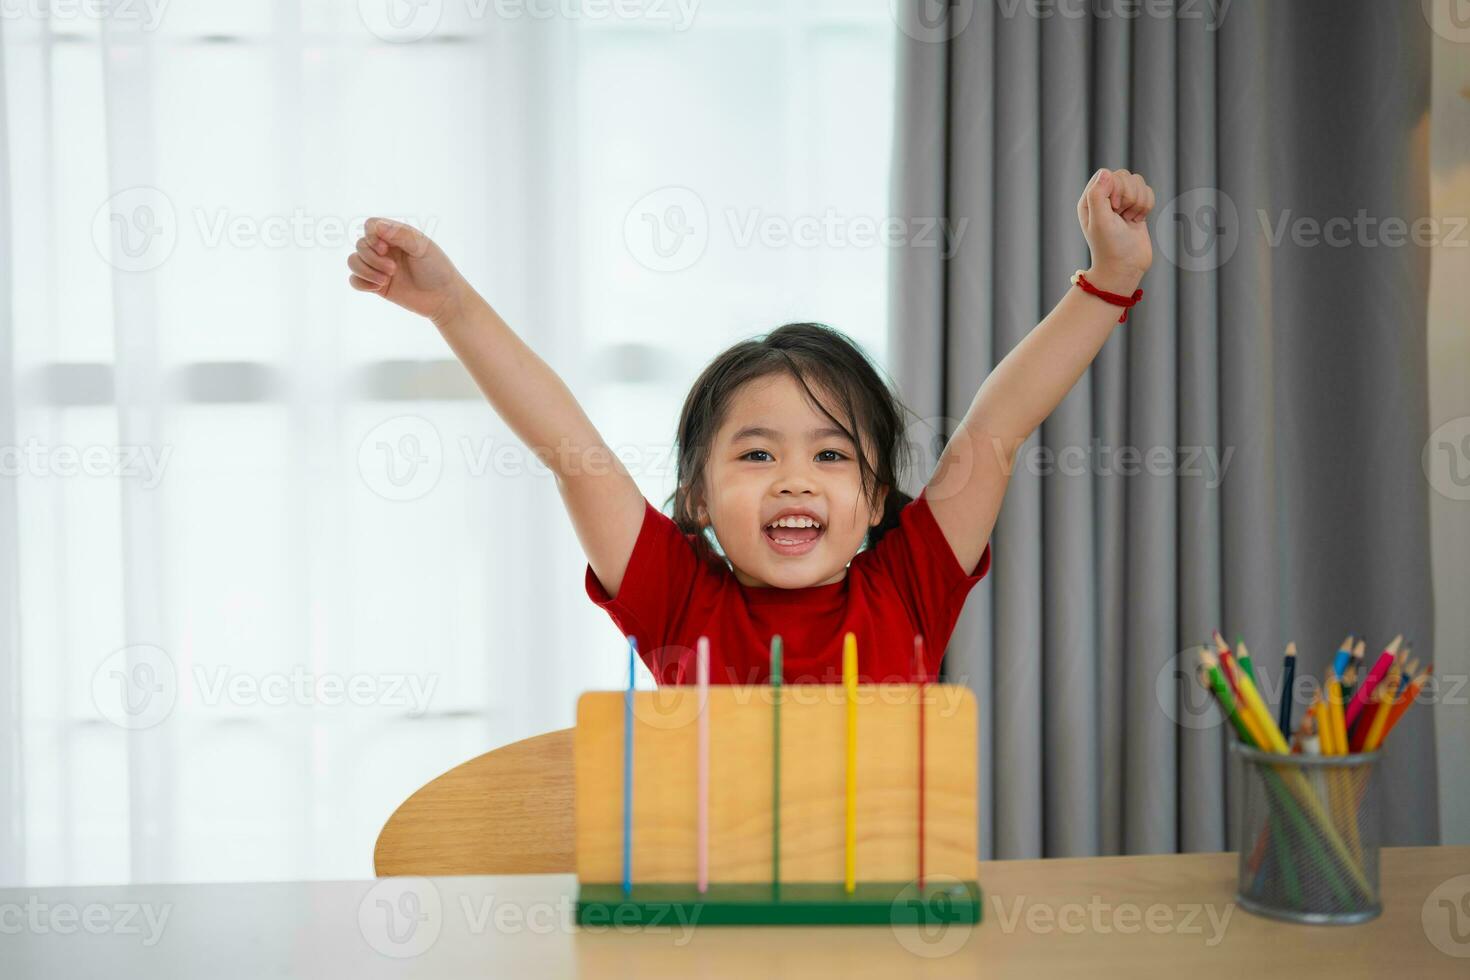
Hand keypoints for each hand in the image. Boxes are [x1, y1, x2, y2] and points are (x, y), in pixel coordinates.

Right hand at [347, 217, 469, 325]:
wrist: (443, 298)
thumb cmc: (437, 269)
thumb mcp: (423, 248)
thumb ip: (401, 234)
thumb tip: (376, 226)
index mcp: (396, 236)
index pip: (371, 225)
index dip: (371, 236)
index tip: (385, 249)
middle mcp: (385, 250)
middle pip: (360, 245)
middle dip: (372, 258)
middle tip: (393, 270)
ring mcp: (379, 267)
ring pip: (353, 262)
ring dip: (365, 271)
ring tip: (385, 280)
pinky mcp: (377, 285)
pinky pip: (354, 280)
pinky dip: (361, 282)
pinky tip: (377, 288)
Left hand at [1076, 168, 1153, 288]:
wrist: (1125, 267)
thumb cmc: (1109, 247)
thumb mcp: (1100, 221)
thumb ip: (1098, 195)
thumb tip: (1106, 172)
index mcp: (1089, 200)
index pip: (1106, 174)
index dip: (1115, 187)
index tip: (1114, 208)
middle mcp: (1104, 198)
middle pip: (1124, 176)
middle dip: (1128, 196)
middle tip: (1121, 217)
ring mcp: (1121, 202)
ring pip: (1138, 182)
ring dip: (1138, 202)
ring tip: (1129, 220)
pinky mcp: (1136, 207)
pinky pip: (1148, 192)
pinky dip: (1147, 206)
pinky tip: (1137, 221)